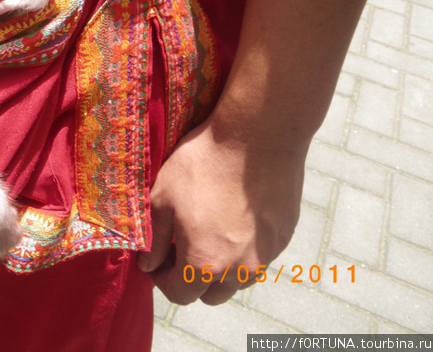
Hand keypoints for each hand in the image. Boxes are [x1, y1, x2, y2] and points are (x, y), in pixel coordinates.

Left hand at [137, 120, 305, 304]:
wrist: (257, 137)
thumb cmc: (203, 165)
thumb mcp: (162, 198)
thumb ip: (154, 240)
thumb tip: (149, 265)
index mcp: (205, 263)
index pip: (179, 294)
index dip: (161, 280)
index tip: (156, 260)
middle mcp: (240, 269)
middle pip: (211, 294)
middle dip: (191, 280)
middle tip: (179, 248)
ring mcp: (266, 255)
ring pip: (239, 280)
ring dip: (221, 268)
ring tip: (208, 234)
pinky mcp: (283, 238)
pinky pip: (259, 256)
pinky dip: (244, 250)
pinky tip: (233, 219)